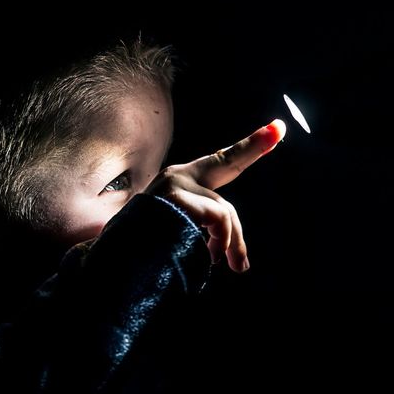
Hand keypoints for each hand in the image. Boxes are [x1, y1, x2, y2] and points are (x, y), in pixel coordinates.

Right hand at [144, 119, 285, 271]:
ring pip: (224, 210)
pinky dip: (222, 242)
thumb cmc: (147, 253)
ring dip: (232, 243)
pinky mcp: (176, 196)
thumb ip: (209, 237)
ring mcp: (174, 184)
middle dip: (252, 145)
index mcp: (177, 183)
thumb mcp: (183, 240)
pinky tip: (212, 258)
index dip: (247, 148)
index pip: (218, 162)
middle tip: (277, 128)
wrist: (116, 263)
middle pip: (227, 164)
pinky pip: (218, 219)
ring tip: (231, 265)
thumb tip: (242, 262)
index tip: (275, 128)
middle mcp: (176, 176)